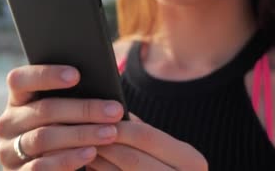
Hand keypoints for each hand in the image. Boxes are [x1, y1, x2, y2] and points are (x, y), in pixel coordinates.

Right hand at [0, 65, 125, 169]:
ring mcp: (8, 150)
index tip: (76, 75)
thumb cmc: (65, 129)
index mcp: (17, 99)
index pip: (19, 80)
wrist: (53, 168)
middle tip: (115, 111)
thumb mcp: (63, 113)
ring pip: (44, 137)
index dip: (46, 75)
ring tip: (110, 133)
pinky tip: (91, 153)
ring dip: (81, 134)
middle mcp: (7, 123)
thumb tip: (100, 84)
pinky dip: (68, 158)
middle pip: (43, 110)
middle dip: (83, 109)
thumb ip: (72, 97)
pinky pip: (41, 166)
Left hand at [88, 114, 207, 170]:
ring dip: (97, 162)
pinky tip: (90, 167)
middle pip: (132, 159)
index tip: (98, 118)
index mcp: (192, 161)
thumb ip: (144, 132)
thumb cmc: (166, 169)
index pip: (148, 136)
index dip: (120, 127)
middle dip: (105, 145)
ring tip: (81, 149)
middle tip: (82, 134)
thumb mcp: (167, 151)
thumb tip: (113, 109)